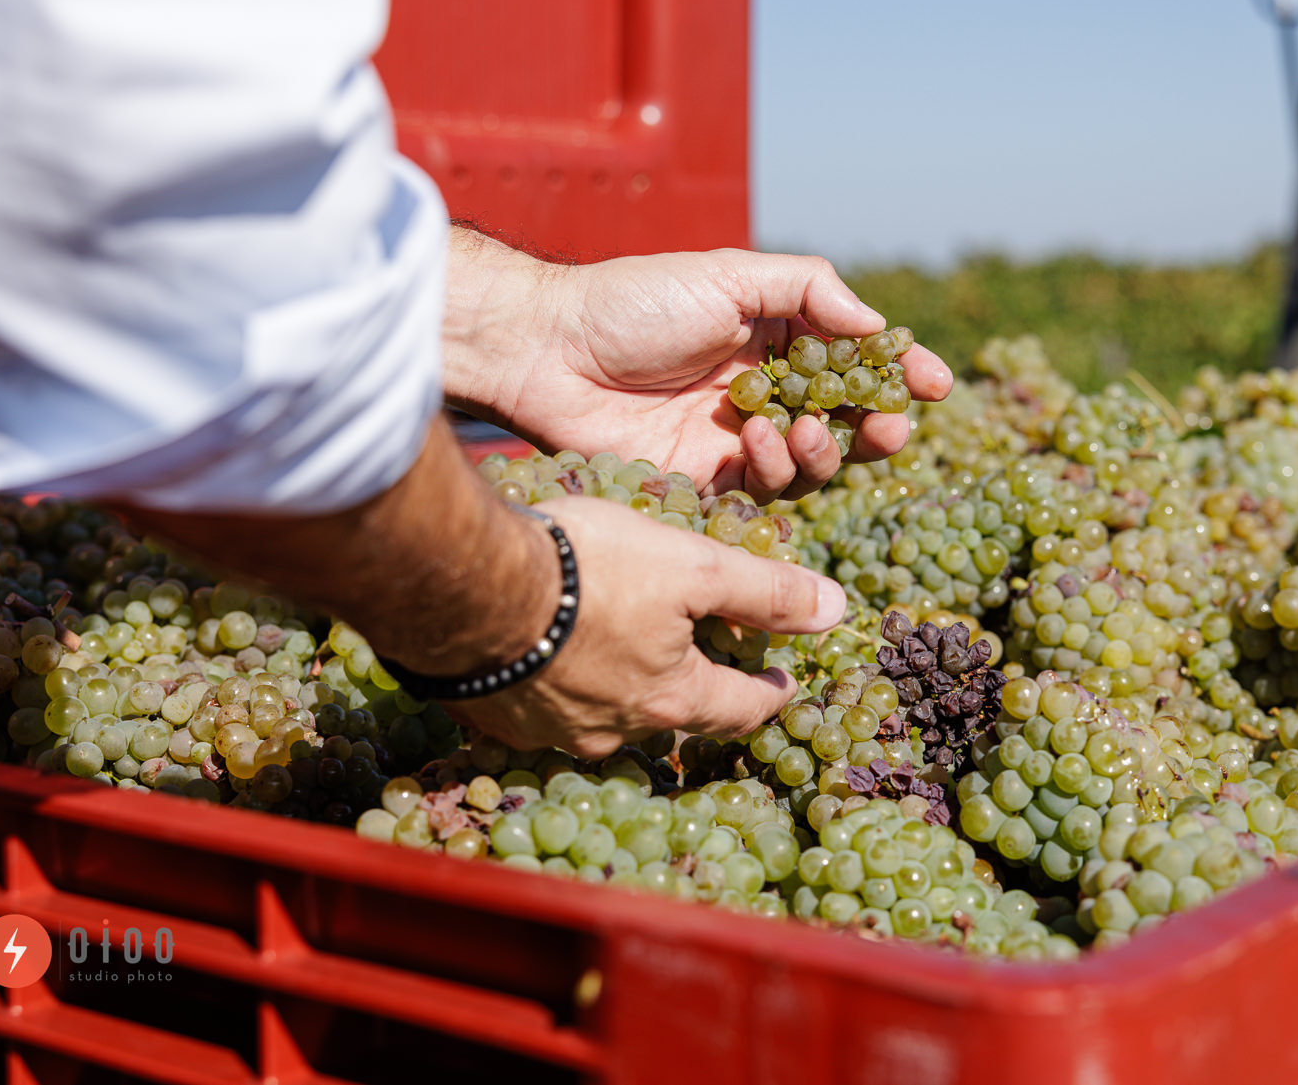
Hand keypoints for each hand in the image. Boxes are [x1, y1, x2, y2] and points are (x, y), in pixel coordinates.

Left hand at [444, 228, 951, 501]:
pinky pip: (767, 490)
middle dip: (880, 424)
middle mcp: (767, 389)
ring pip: (816, 462)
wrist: (550, 351)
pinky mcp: (710, 480)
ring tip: (805, 429)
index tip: (934, 381)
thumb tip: (875, 328)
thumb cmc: (635, 301)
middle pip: (848, 419)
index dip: (899, 372)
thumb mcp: (730, 274)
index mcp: (776, 335)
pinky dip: (776, 468)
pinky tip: (755, 441)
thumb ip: (809, 290)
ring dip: (828, 449)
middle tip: (893, 426)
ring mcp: (740, 438)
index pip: (855, 359)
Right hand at [446, 495, 842, 755]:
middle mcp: (612, 731)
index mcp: (670, 699)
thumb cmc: (586, 571)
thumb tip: (836, 612)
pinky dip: (555, 679)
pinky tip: (545, 647)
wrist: (461, 587)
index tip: (782, 680)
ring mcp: (547, 730)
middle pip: (671, 713)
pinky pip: (538, 703)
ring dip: (619, 683)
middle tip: (700, 652)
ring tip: (621, 642)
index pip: (740, 709)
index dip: (768, 692)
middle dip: (690, 685)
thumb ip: (762, 591)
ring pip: (602, 712)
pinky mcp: (492, 715)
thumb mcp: (690, 567)